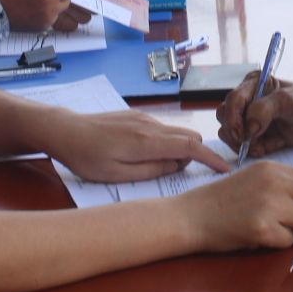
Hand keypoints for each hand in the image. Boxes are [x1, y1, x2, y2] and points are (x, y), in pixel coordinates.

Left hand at [45, 111, 229, 182]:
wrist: (66, 130)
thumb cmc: (87, 158)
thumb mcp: (117, 175)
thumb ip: (152, 171)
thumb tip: (177, 166)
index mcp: (147, 142)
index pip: (190, 147)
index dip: (211, 158)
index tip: (226, 169)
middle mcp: (150, 126)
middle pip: (189, 136)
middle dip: (196, 154)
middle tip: (184, 174)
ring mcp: (144, 118)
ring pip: (176, 132)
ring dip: (179, 149)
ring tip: (161, 167)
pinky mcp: (136, 116)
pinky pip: (163, 129)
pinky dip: (167, 142)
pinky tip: (149, 155)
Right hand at [181, 161, 292, 251]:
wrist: (188, 217)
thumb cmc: (219, 202)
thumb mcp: (252, 180)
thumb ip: (282, 185)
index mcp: (272, 168)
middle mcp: (275, 182)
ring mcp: (269, 205)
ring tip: (278, 232)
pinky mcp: (262, 229)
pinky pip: (290, 242)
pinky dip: (279, 244)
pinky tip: (258, 238)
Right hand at [216, 74, 292, 158]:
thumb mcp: (289, 99)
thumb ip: (266, 109)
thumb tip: (248, 127)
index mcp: (253, 84)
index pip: (233, 99)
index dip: (233, 116)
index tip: (242, 132)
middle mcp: (247, 100)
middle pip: (224, 116)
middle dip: (233, 130)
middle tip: (247, 140)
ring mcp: (249, 120)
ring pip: (228, 132)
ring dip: (238, 142)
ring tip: (257, 146)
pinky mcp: (255, 137)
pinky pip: (241, 146)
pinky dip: (248, 150)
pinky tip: (262, 150)